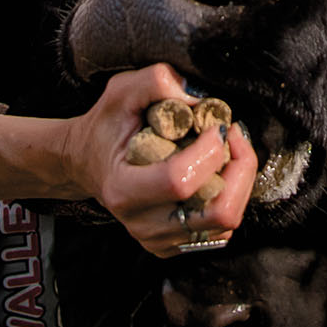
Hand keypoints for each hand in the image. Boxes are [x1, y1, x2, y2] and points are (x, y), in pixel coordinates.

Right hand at [65, 64, 257, 256]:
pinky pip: (220, 230)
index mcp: (123, 189)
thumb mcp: (121, 91)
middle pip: (217, 211)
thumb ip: (156, 81)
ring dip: (240, 182)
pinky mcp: (172, 245)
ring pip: (225, 223)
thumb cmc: (106, 126)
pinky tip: (220, 171)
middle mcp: (141, 223)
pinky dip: (231, 197)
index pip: (181, 181)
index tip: (216, 125)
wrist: (86, 162)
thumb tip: (198, 99)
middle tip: (234, 136)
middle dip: (240, 169)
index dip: (210, 150)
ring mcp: (158, 240)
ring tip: (230, 150)